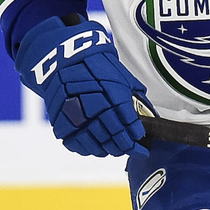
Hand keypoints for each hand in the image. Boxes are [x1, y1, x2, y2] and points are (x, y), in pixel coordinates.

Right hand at [14, 17, 147, 156]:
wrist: (67, 59)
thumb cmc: (99, 68)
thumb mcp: (124, 79)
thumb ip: (136, 100)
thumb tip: (150, 118)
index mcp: (114, 96)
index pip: (129, 126)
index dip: (136, 139)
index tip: (142, 144)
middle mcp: (95, 107)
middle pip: (113, 138)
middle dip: (125, 147)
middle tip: (131, 149)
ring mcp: (76, 116)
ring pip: (95, 145)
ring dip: (108, 150)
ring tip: (114, 149)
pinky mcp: (60, 121)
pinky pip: (75, 143)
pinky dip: (87, 148)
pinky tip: (95, 147)